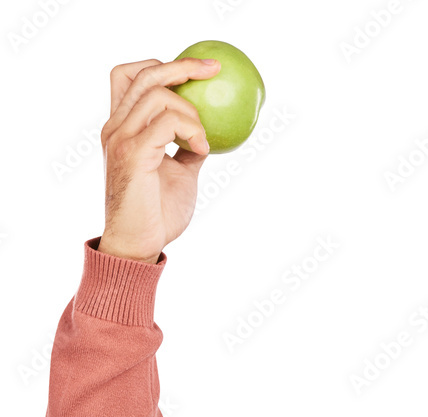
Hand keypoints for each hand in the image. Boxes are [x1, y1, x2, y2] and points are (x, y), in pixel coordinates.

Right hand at [98, 57, 220, 263]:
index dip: (161, 65)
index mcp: (122, 127)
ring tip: (202, 143)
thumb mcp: (180, 172)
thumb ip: (185, 148)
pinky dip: (192, 132)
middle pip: (145, 75)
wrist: (140, 243)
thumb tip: (209, 132)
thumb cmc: (158, 213)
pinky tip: (201, 151)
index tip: (199, 70)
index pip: (129, 77)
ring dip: (192, 114)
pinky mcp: (133, 153)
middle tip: (215, 71)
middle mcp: (115, 127)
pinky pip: (167, 123)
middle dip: (184, 67)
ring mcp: (121, 138)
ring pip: (159, 96)